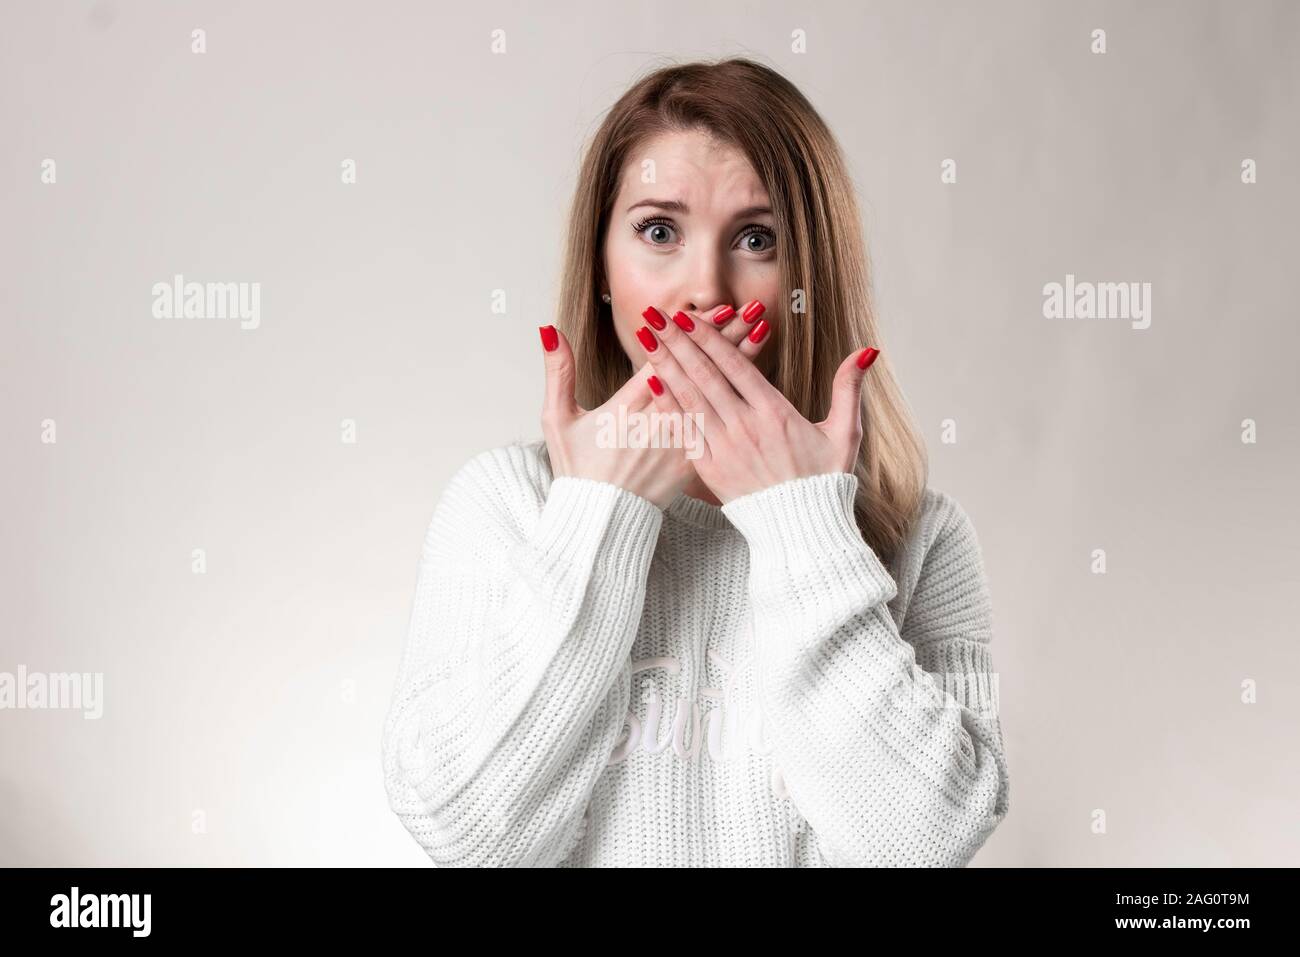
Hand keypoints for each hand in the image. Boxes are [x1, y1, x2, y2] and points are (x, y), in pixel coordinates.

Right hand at [537, 302, 774, 508]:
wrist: (599, 523)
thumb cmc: (578, 472)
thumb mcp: (557, 420)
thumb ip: (559, 372)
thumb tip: (550, 331)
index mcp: (627, 408)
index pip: (662, 359)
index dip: (686, 331)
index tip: (703, 308)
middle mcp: (658, 423)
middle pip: (694, 370)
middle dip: (722, 335)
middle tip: (745, 305)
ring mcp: (678, 443)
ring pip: (714, 392)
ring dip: (738, 359)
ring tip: (761, 327)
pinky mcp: (692, 462)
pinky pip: (719, 422)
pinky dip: (736, 397)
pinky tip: (756, 376)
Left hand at [635, 301, 879, 503]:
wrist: (802, 530)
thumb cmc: (823, 481)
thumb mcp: (845, 433)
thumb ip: (848, 388)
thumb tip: (866, 351)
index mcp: (774, 412)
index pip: (735, 364)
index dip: (710, 337)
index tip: (689, 316)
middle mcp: (745, 425)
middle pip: (705, 374)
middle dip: (678, 341)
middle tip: (656, 315)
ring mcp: (724, 447)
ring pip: (690, 397)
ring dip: (666, 364)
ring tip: (647, 338)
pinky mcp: (710, 469)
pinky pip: (684, 430)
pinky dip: (667, 405)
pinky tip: (651, 383)